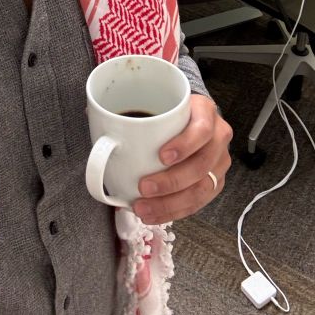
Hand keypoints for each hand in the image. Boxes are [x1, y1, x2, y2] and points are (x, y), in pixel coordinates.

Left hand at [132, 94, 231, 224]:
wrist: (192, 117)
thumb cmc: (172, 111)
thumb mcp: (158, 101)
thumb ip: (133, 109)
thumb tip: (95, 115)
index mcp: (204, 111)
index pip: (202, 129)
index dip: (184, 144)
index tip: (161, 156)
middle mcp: (218, 137)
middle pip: (201, 164)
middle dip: (171, 181)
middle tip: (143, 188)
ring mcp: (219, 161)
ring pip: (202, 188)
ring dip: (170, 203)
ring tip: (143, 208)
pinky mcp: (215, 181)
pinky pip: (198, 202)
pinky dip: (174, 211)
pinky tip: (155, 213)